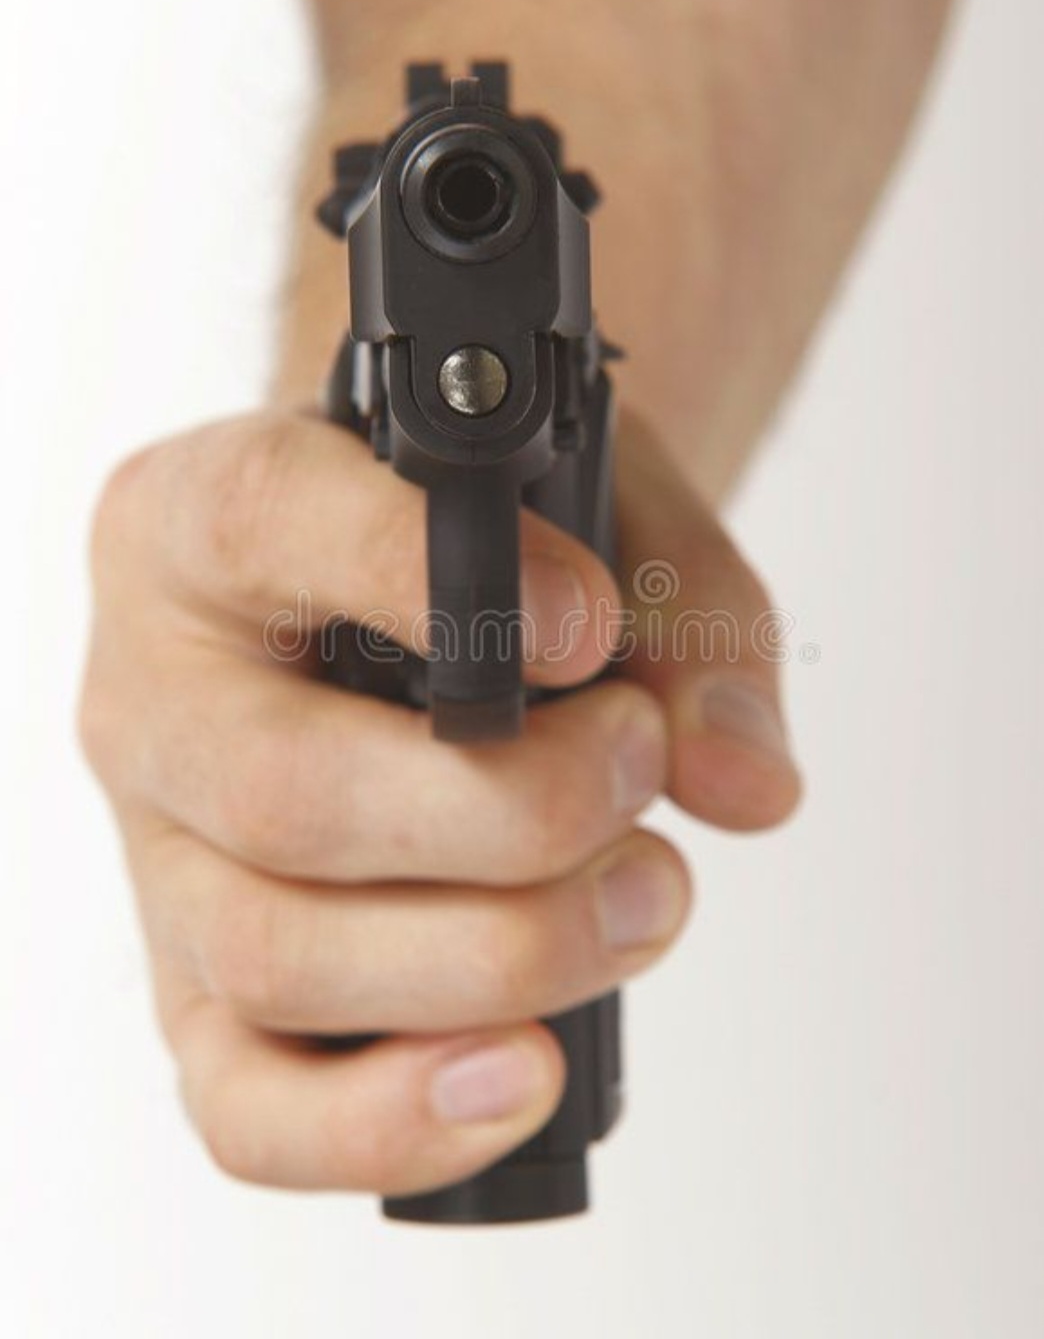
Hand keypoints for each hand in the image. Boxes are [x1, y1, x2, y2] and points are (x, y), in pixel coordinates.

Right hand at [79, 406, 799, 1194]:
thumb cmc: (489, 539)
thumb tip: (742, 782)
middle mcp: (155, 693)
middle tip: (639, 772)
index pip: (260, 521)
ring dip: (495, 959)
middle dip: (509, 816)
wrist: (415, 593)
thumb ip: (686, 612)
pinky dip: (388, 1120)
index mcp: (205, 516)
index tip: (584, 626)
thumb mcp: (596, 506)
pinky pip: (246, 1103)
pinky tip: (523, 1074)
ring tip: (644, 900)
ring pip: (273, 959)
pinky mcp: (202, 989)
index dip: (418, 578)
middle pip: (281, 797)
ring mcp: (165, 857)